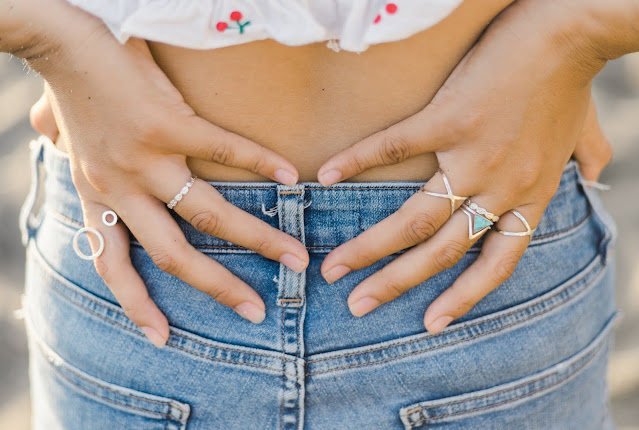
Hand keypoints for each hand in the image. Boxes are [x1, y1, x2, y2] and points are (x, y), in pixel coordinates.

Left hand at [21, 2, 308, 347]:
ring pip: (207, 215)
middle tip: (257, 310)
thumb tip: (46, 132)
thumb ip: (63, 146)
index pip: (111, 265)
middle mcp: (120, 188)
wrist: (61, 39)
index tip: (162, 338)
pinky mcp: (168, 123)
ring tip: (294, 256)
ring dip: (256, 240)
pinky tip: (288, 176)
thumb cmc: (70, 84)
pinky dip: (259, 163)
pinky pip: (223, 150)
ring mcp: (145, 159)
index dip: (136, 305)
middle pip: (173, 256)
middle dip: (219, 287)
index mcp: (97, 195)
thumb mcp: (63, 133)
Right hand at [316, 0, 614, 332]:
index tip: (429, 324)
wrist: (567, 30)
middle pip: (440, 252)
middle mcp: (500, 188)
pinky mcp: (448, 118)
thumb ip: (587, 161)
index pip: (495, 265)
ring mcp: (472, 156)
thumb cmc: (570, 81)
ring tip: (333, 267)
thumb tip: (596, 179)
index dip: (463, 298)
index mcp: (529, 197)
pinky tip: (328, 175)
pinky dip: (358, 160)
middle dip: (395, 285)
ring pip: (414, 218)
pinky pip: (396, 146)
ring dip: (370, 248)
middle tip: (358, 306)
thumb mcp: (584, 133)